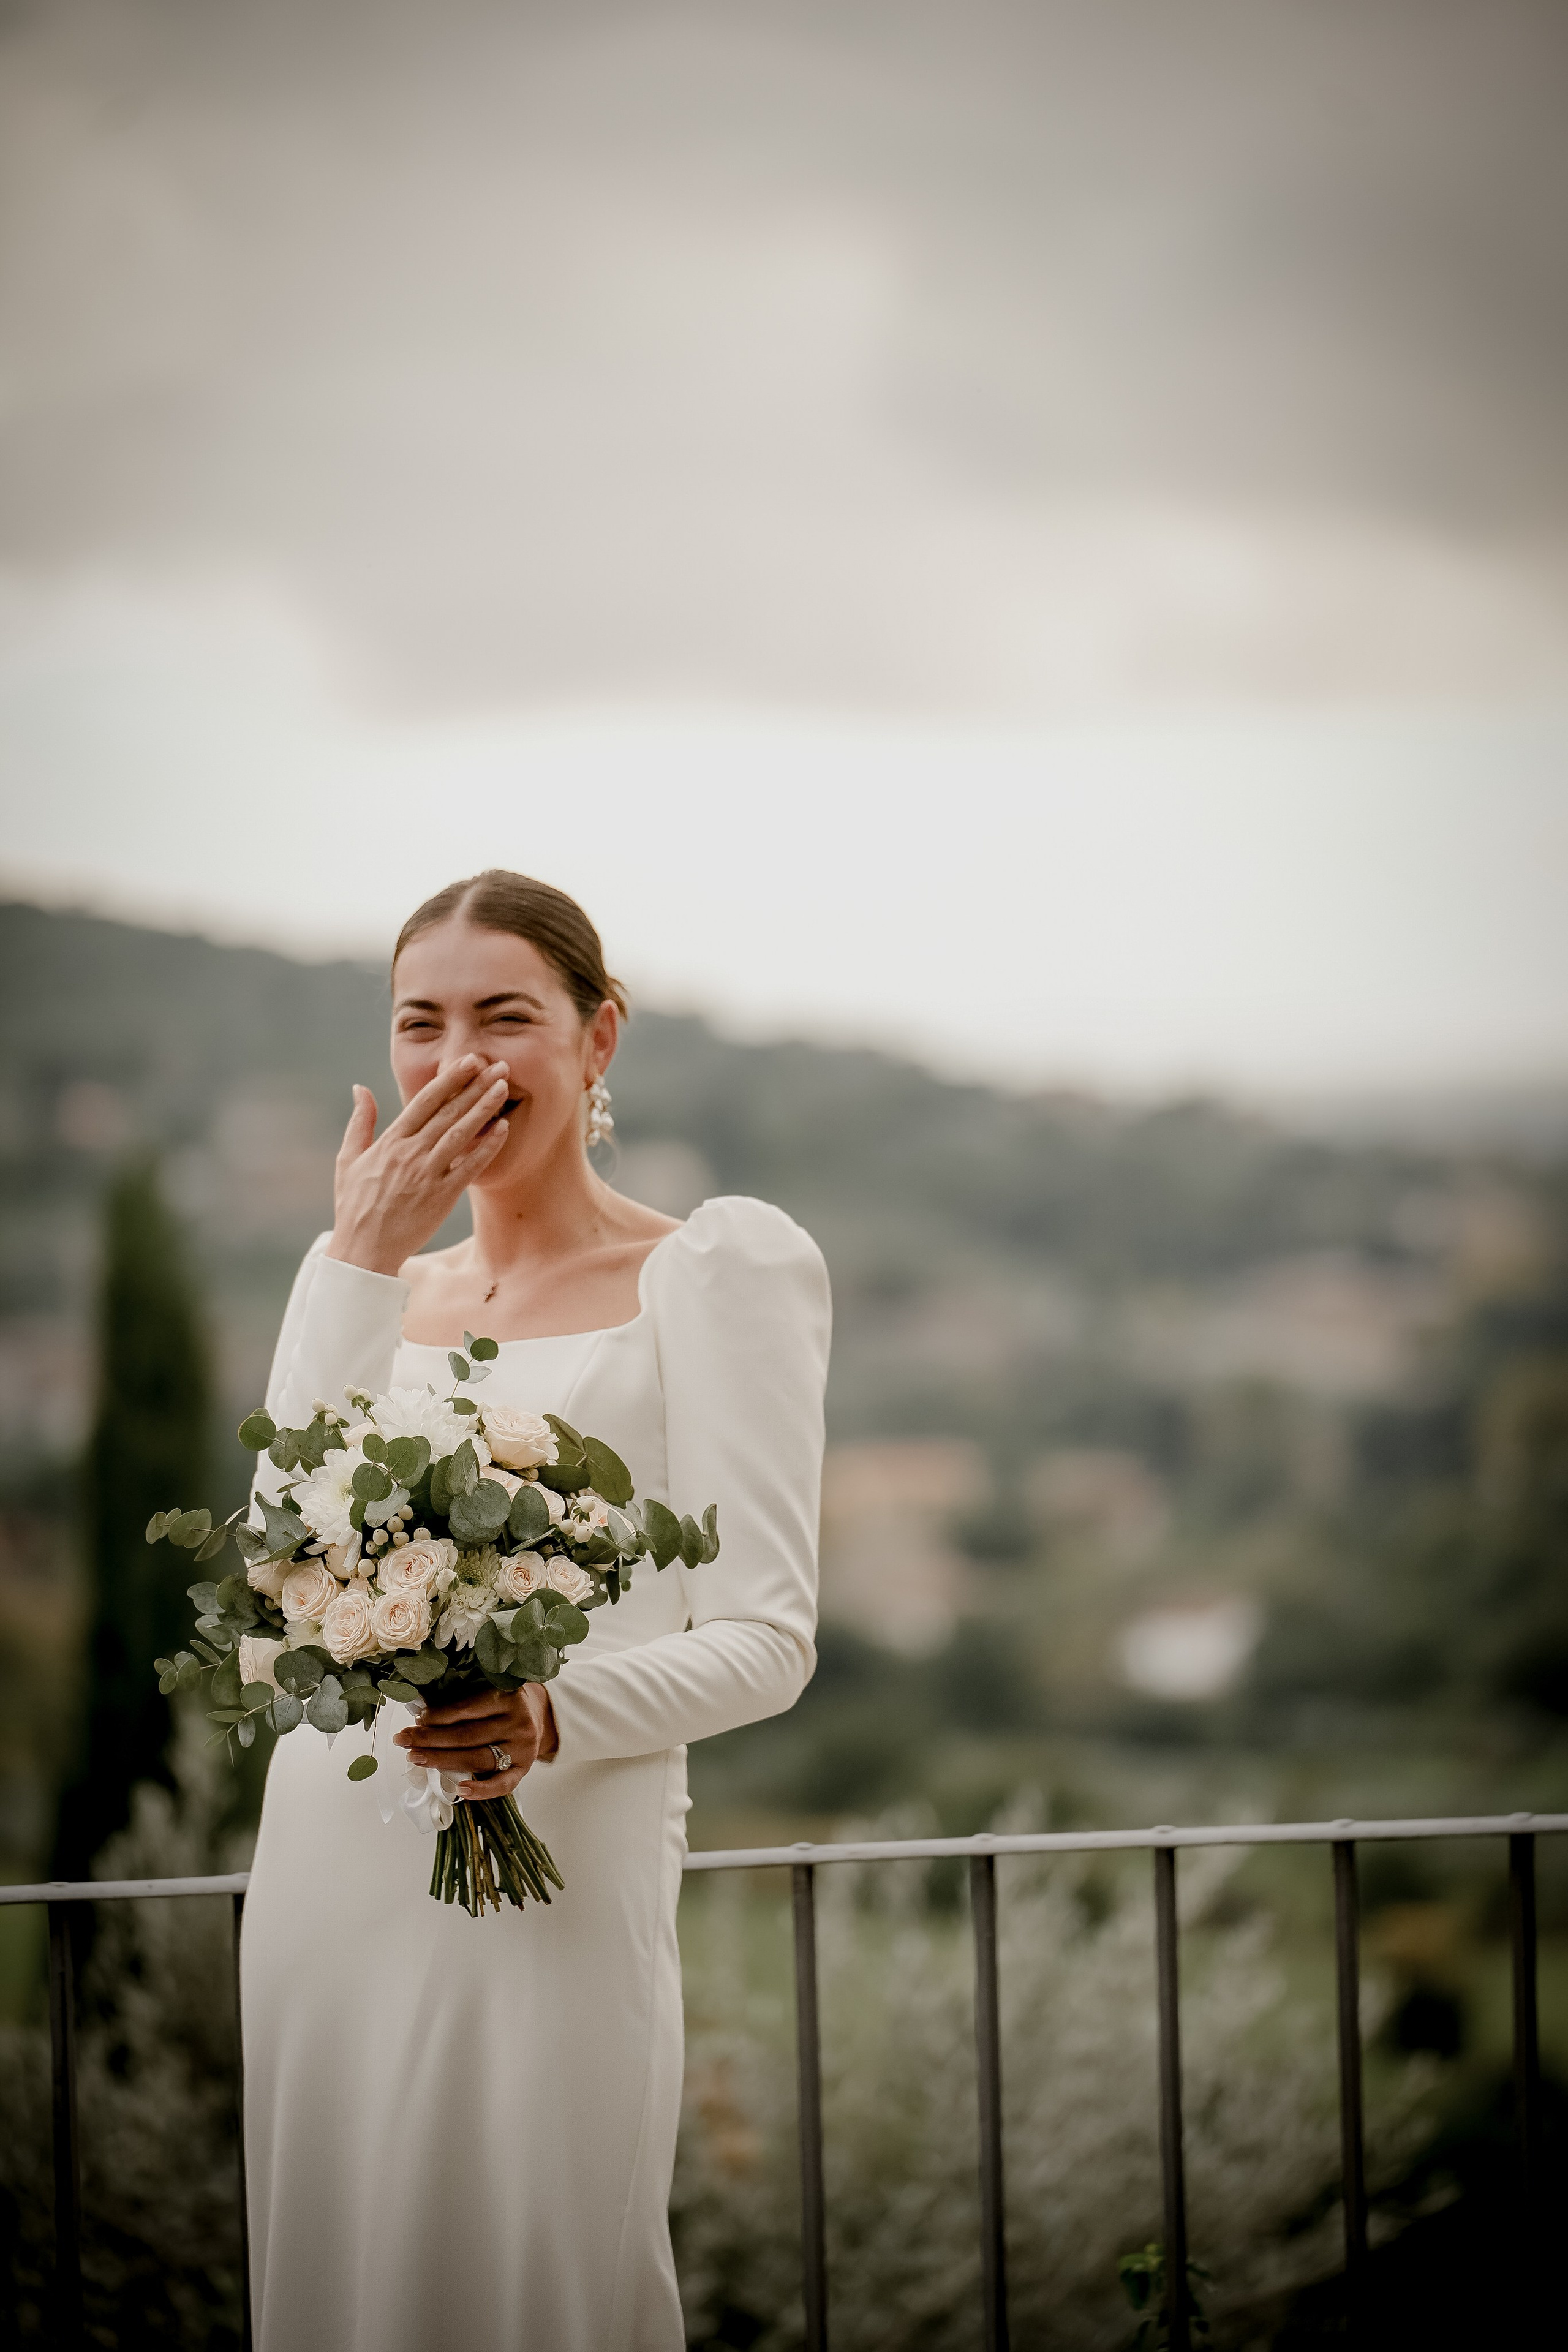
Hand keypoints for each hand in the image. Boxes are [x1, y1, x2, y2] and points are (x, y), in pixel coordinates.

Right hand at [326, 1056, 512, 1275]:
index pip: (425, 1101)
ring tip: (504, 1088)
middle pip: (448, 1112)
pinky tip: (503, 1129)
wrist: (364, 1249)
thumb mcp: (348, 1159)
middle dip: (475, 1086)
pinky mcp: (442, 1196)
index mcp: (390, 1141)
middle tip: (499, 1066)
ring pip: (461, 1133)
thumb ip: (360, 1122)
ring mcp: (427, 1174)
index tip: (470, 1061)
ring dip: (484, 1108)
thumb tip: (359, 1088)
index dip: (450, 1079)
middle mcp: (410, 1153)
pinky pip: (469, 1167)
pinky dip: (487, 1147)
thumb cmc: (354, 1205)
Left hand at [394, 1683, 558, 1800]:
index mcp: (508, 1696)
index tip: (417, 1719)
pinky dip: (480, 1790)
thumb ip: (463, 1701)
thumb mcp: (489, 1692)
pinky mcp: (524, 1770)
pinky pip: (501, 1785)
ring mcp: (522, 1749)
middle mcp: (518, 1723)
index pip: (467, 1708)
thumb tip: (421, 1717)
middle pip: (467, 1735)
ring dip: (442, 1760)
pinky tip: (459, 1790)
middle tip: (403, 1740)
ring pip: (477, 1759)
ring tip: (415, 1758)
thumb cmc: (503, 1705)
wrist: (539, 1717)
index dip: (439, 1715)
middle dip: (430, 1739)